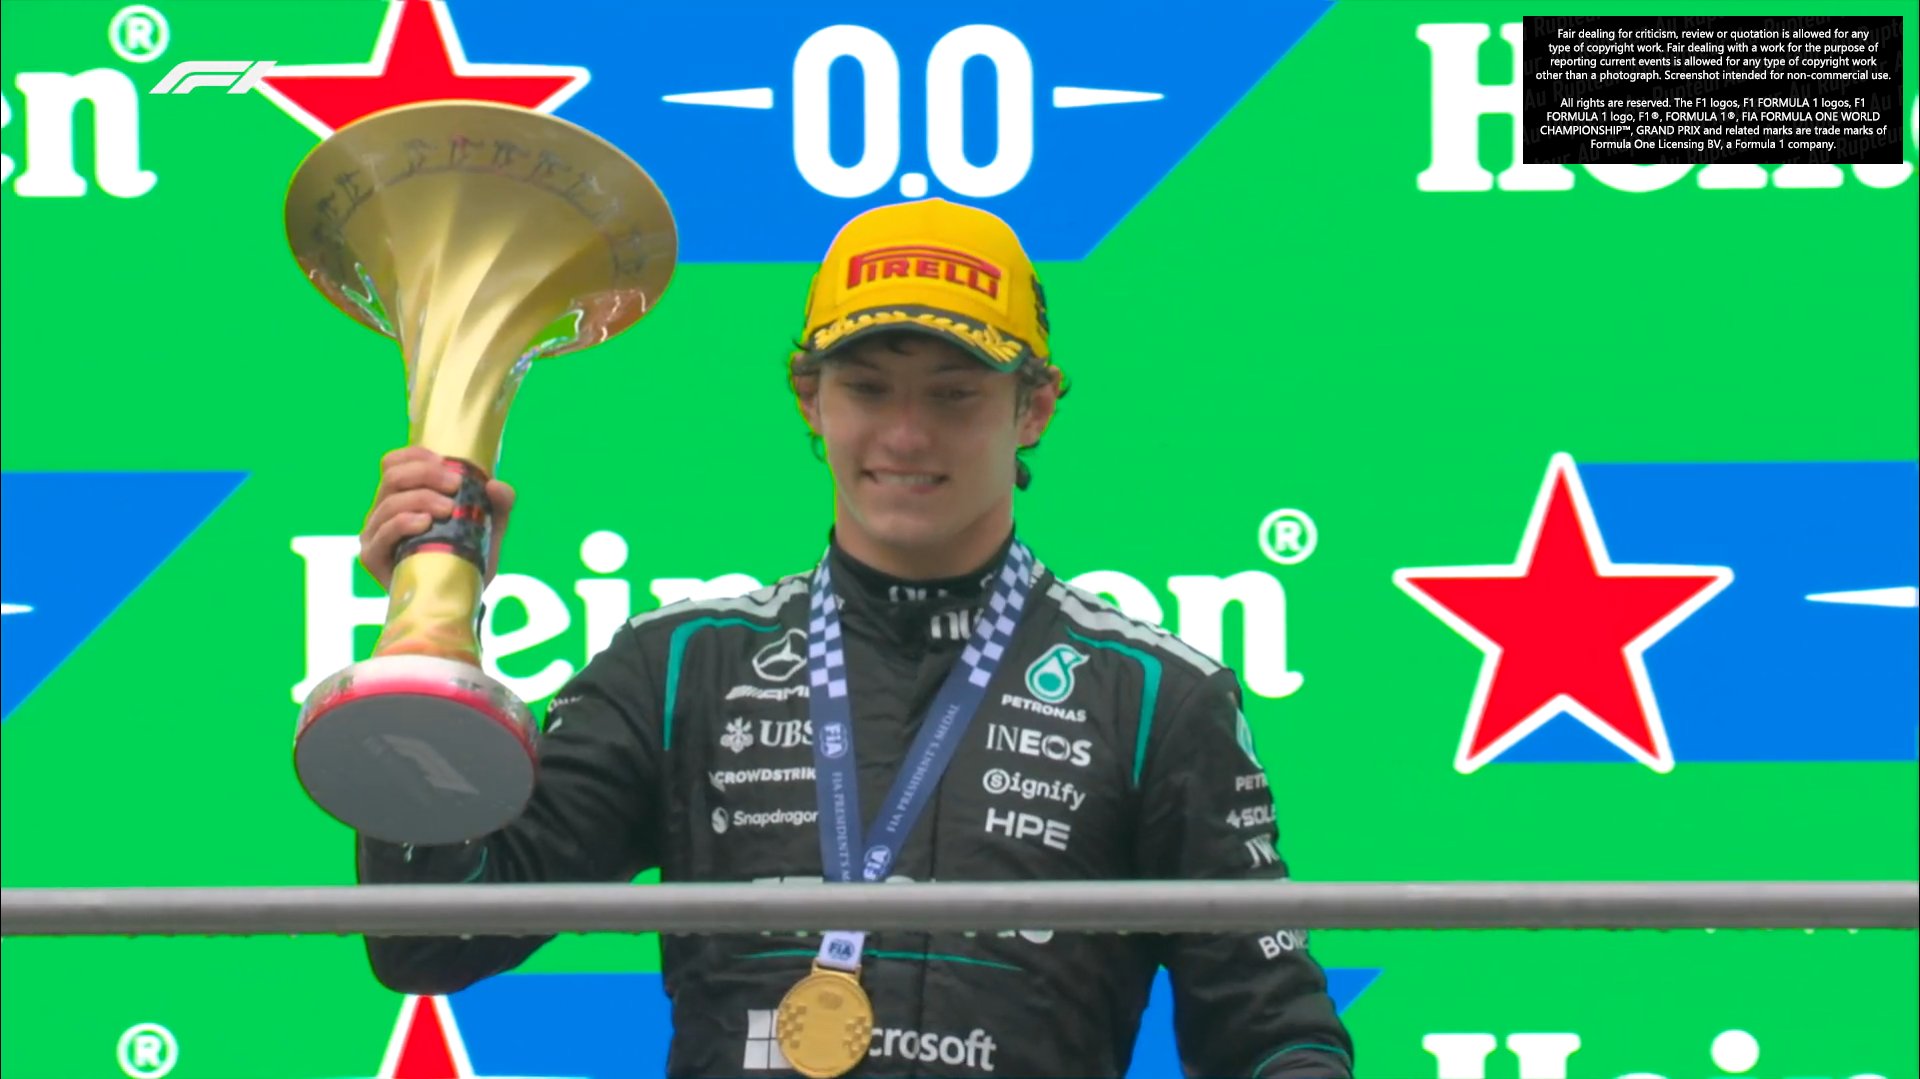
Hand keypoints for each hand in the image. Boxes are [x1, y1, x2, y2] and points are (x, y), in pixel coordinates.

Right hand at [358, 446, 516, 591]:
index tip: (447, 463)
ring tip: (449, 509)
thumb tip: (496, 485)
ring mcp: (375, 534)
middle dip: (426, 474)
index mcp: (403, 496)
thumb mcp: (489, 527)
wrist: (461, 599)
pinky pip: (382, 533)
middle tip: (456, 485)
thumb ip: (498, 504)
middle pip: (393, 476)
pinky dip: (403, 522)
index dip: (417, 456)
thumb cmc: (469, 557)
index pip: (395, 463)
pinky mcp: (373, 557)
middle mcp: (383, 511)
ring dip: (422, 499)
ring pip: (390, 503)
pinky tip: (424, 523)